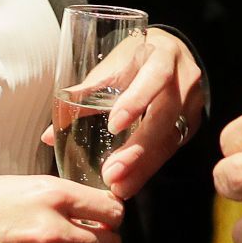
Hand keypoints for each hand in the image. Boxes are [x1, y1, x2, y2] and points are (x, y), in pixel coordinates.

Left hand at [40, 28, 205, 199]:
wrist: (171, 55)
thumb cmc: (135, 60)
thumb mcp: (112, 68)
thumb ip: (84, 96)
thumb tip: (48, 135)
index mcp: (162, 55)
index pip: (155, 76)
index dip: (137, 100)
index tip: (114, 125)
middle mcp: (184, 79)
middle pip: (166, 115)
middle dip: (139, 147)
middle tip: (113, 173)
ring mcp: (193, 103)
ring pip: (171, 137)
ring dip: (144, 165)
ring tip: (120, 187)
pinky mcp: (192, 123)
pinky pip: (172, 148)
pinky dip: (150, 166)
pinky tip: (132, 182)